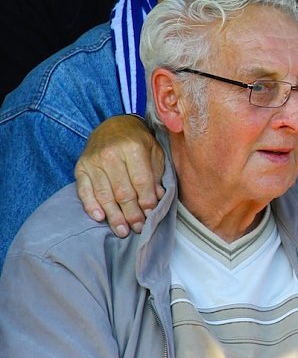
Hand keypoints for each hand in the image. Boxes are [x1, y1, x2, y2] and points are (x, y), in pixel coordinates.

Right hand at [74, 115, 165, 236]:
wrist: (114, 126)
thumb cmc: (138, 142)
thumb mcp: (154, 153)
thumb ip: (156, 175)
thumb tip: (157, 198)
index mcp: (133, 148)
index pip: (141, 182)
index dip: (147, 202)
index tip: (151, 217)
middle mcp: (111, 154)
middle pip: (122, 192)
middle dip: (132, 214)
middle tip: (138, 228)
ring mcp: (93, 161)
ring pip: (104, 194)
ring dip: (114, 216)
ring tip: (123, 231)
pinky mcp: (80, 167)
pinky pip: (84, 190)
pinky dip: (91, 205)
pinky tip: (99, 218)